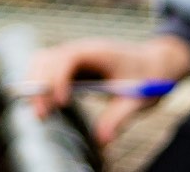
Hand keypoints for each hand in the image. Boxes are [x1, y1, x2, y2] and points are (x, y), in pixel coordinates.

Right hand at [24, 35, 189, 145]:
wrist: (154, 63)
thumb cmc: (148, 77)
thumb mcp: (138, 99)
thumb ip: (119, 117)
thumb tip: (103, 140)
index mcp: (98, 51)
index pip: (69, 59)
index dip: (59, 80)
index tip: (62, 104)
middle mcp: (81, 49)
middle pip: (47, 58)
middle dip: (40, 86)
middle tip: (42, 116)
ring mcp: (74, 55)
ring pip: (42, 61)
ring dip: (35, 83)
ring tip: (41, 112)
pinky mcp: (71, 64)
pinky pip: (48, 68)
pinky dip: (41, 84)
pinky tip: (45, 104)